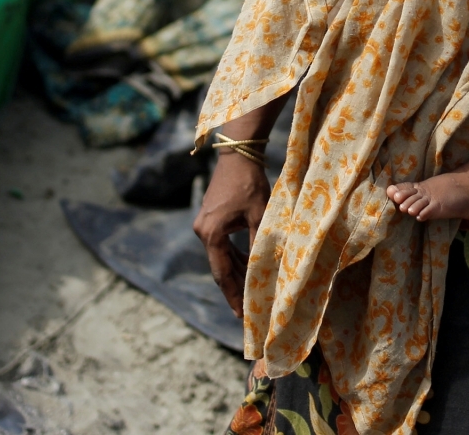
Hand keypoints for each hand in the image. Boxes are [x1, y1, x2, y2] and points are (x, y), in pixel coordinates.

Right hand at [193, 148, 271, 318]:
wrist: (238, 155)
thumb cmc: (250, 184)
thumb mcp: (259, 215)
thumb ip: (259, 243)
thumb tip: (266, 271)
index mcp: (211, 234)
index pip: (222, 273)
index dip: (232, 294)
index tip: (241, 314)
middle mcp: (202, 232)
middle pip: (220, 266)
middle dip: (234, 286)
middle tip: (248, 308)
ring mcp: (203, 225)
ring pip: (221, 256)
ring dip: (235, 271)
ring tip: (250, 290)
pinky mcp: (209, 218)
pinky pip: (221, 244)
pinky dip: (233, 256)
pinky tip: (246, 265)